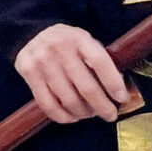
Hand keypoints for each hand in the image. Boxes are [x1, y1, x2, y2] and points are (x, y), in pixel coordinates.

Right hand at [15, 22, 138, 121]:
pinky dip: (63, 117)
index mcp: (79, 38)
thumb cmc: (67, 43)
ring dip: (83, 113)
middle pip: (86, 87)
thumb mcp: (85, 42)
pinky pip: (48, 105)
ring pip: (68, 100)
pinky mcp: (29, 73)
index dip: (114, 83)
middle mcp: (59, 48)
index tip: (122, 98)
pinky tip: (72, 117)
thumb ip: (100, 61)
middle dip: (102, 106)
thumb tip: (118, 91)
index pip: (100, 62)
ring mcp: (42, 61)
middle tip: (110, 114)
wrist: (32, 33)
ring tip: (89, 114)